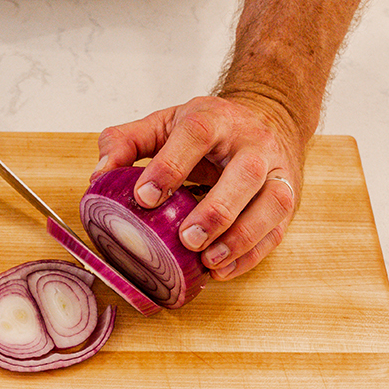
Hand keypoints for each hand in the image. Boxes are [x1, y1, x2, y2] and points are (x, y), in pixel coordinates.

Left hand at [95, 93, 306, 279]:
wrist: (265, 120)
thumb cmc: (208, 130)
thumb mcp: (163, 124)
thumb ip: (126, 143)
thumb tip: (100, 175)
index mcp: (216, 119)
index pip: (197, 134)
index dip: (170, 165)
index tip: (145, 197)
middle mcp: (252, 143)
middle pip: (245, 174)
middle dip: (216, 210)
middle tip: (186, 238)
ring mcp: (276, 172)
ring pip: (272, 204)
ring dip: (241, 237)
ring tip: (208, 260)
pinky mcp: (288, 199)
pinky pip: (276, 230)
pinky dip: (251, 255)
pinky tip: (223, 269)